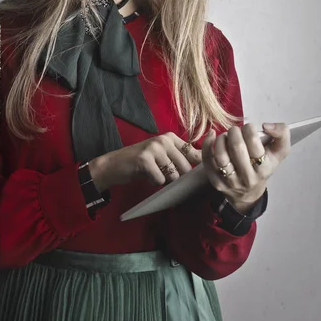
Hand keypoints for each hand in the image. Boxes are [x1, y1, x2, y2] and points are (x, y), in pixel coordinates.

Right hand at [88, 132, 202, 191]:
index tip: (196, 178)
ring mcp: (154, 148)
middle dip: (178, 179)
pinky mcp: (145, 159)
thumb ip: (181, 157)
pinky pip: (160, 180)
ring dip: (165, 181)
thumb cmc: (141, 163)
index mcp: (171, 138)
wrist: (114, 164)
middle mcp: (164, 140)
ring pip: (174, 175)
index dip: (198, 169)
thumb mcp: (163, 155)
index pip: (195, 154)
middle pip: (186, 168)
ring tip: (154, 174)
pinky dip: (154, 183)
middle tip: (165, 177)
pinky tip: (146, 176)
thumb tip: (206, 165)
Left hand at [201, 122, 290, 211]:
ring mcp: (231, 181)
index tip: (248, 128)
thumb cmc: (264, 165)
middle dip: (234, 132)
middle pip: (237, 148)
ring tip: (226, 136)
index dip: (249, 130)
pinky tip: (212, 135)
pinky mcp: (216, 181)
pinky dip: (207, 145)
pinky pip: (208, 161)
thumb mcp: (279, 151)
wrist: (250, 192)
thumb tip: (266, 126)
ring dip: (221, 139)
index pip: (254, 144)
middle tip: (235, 130)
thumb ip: (281, 134)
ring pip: (221, 156)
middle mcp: (248, 177)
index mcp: (264, 168)